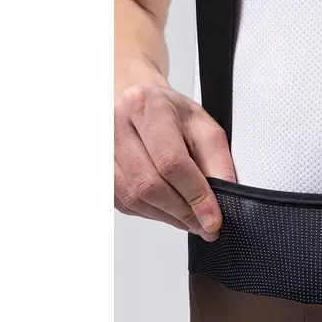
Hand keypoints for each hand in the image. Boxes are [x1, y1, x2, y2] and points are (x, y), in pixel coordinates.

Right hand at [114, 70, 235, 240]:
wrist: (133, 97)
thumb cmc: (167, 111)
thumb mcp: (202, 125)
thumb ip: (218, 160)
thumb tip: (225, 195)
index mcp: (147, 107)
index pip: (171, 161)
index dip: (195, 196)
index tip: (212, 219)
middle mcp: (115, 125)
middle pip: (149, 184)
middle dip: (182, 212)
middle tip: (204, 224)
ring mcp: (100, 147)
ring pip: (134, 198)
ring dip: (167, 216)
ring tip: (189, 219)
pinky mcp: (97, 169)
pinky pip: (124, 202)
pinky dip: (150, 213)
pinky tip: (167, 209)